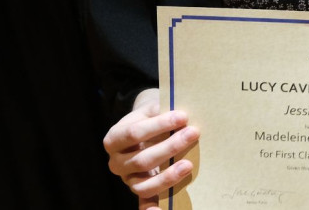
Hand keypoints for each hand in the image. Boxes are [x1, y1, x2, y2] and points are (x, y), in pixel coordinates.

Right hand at [102, 90, 198, 208]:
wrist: (143, 127)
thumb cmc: (150, 117)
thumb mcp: (150, 109)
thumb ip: (160, 111)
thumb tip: (181, 115)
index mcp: (114, 139)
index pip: (134, 133)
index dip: (159, 125)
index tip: (183, 116)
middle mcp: (116, 163)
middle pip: (142, 159)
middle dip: (171, 147)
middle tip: (194, 133)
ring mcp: (127, 179)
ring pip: (144, 185)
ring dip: (168, 176)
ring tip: (189, 164)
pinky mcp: (139, 190)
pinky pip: (143, 202)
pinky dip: (151, 209)